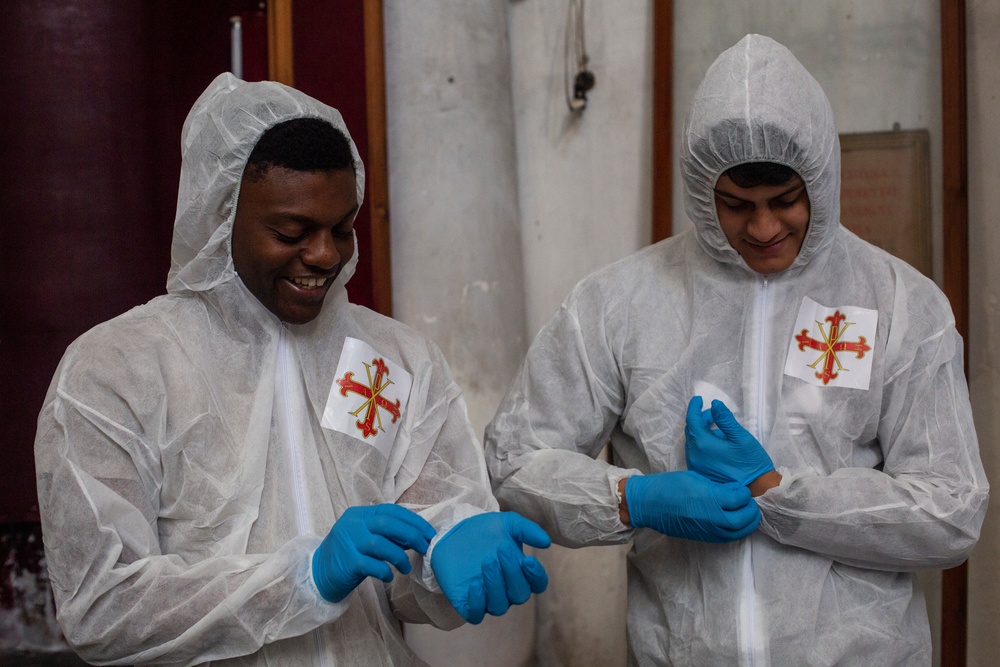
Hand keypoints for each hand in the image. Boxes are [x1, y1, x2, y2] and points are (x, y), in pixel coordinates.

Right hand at [312, 504, 435, 602]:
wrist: (319, 574)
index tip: (429, 532)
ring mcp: (348, 543)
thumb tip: (418, 535)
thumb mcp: (366, 537)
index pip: (391, 511)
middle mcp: (352, 524)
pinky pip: (373, 565)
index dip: (413, 520)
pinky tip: (389, 577)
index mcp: (359, 514)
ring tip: (406, 568)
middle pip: (388, 524)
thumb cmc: (349, 554)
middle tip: (425, 548)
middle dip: (411, 535)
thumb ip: (386, 533)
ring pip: (381, 544)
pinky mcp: (347, 563)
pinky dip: (386, 572)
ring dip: (400, 557)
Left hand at [431, 512, 550, 623]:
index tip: (528, 560)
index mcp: (521, 574)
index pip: (537, 584)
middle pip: (519, 595)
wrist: (454, 531)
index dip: (536, 576)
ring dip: (496, 585)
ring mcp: (487, 598)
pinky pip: (475, 614)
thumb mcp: (507, 523)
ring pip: (499, 606)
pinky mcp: (466, 603)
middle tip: (502, 549)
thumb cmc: (485, 530)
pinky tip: (475, 584)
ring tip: (487, 561)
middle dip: (512, 574)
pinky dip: (477, 603)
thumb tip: (546, 542)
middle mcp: (507, 590)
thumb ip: (527, 530)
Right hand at [624, 471, 759, 541]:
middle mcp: (713, 517)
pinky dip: (736, 531)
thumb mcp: (696, 478)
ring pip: (738, 532)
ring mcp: (709, 530)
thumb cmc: (671, 486)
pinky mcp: (704, 537)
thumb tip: (734, 490)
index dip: (744, 492)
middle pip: (743, 518)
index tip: (742, 488)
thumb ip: (718, 485)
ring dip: (747, 523)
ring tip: (747, 514)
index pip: (739, 498)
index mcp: (711, 498)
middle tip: (750, 502)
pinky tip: (736, 523)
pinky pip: (727, 538)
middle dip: (751, 510)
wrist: (649, 504)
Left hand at [685, 396, 774, 485]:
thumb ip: (725, 419)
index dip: (694, 407)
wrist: (757, 489)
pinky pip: (697, 452)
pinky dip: (704, 442)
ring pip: (694, 442)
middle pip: (692, 431)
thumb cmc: (750, 462)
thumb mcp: (741, 437)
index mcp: (702, 445)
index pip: (691, 420)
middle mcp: (694, 456)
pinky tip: (719, 441)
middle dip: (701, 419)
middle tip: (714, 414)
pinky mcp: (701, 473)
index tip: (699, 399)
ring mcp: (696, 466)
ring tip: (720, 428)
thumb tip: (714, 404)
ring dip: (703, 431)